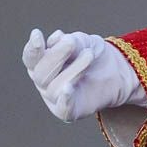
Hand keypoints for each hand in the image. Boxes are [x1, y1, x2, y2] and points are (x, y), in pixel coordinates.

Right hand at [22, 29, 146, 123]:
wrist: (115, 71)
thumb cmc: (91, 54)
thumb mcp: (83, 42)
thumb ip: (70, 42)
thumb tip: (57, 39)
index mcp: (41, 64)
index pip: (31, 59)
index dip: (32, 49)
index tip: (36, 34)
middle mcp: (44, 82)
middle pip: (41, 73)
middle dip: (56, 55)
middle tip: (72, 42)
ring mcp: (55, 98)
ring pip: (55, 87)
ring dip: (74, 69)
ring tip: (89, 54)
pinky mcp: (70, 112)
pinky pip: (64, 108)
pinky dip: (65, 98)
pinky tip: (68, 87)